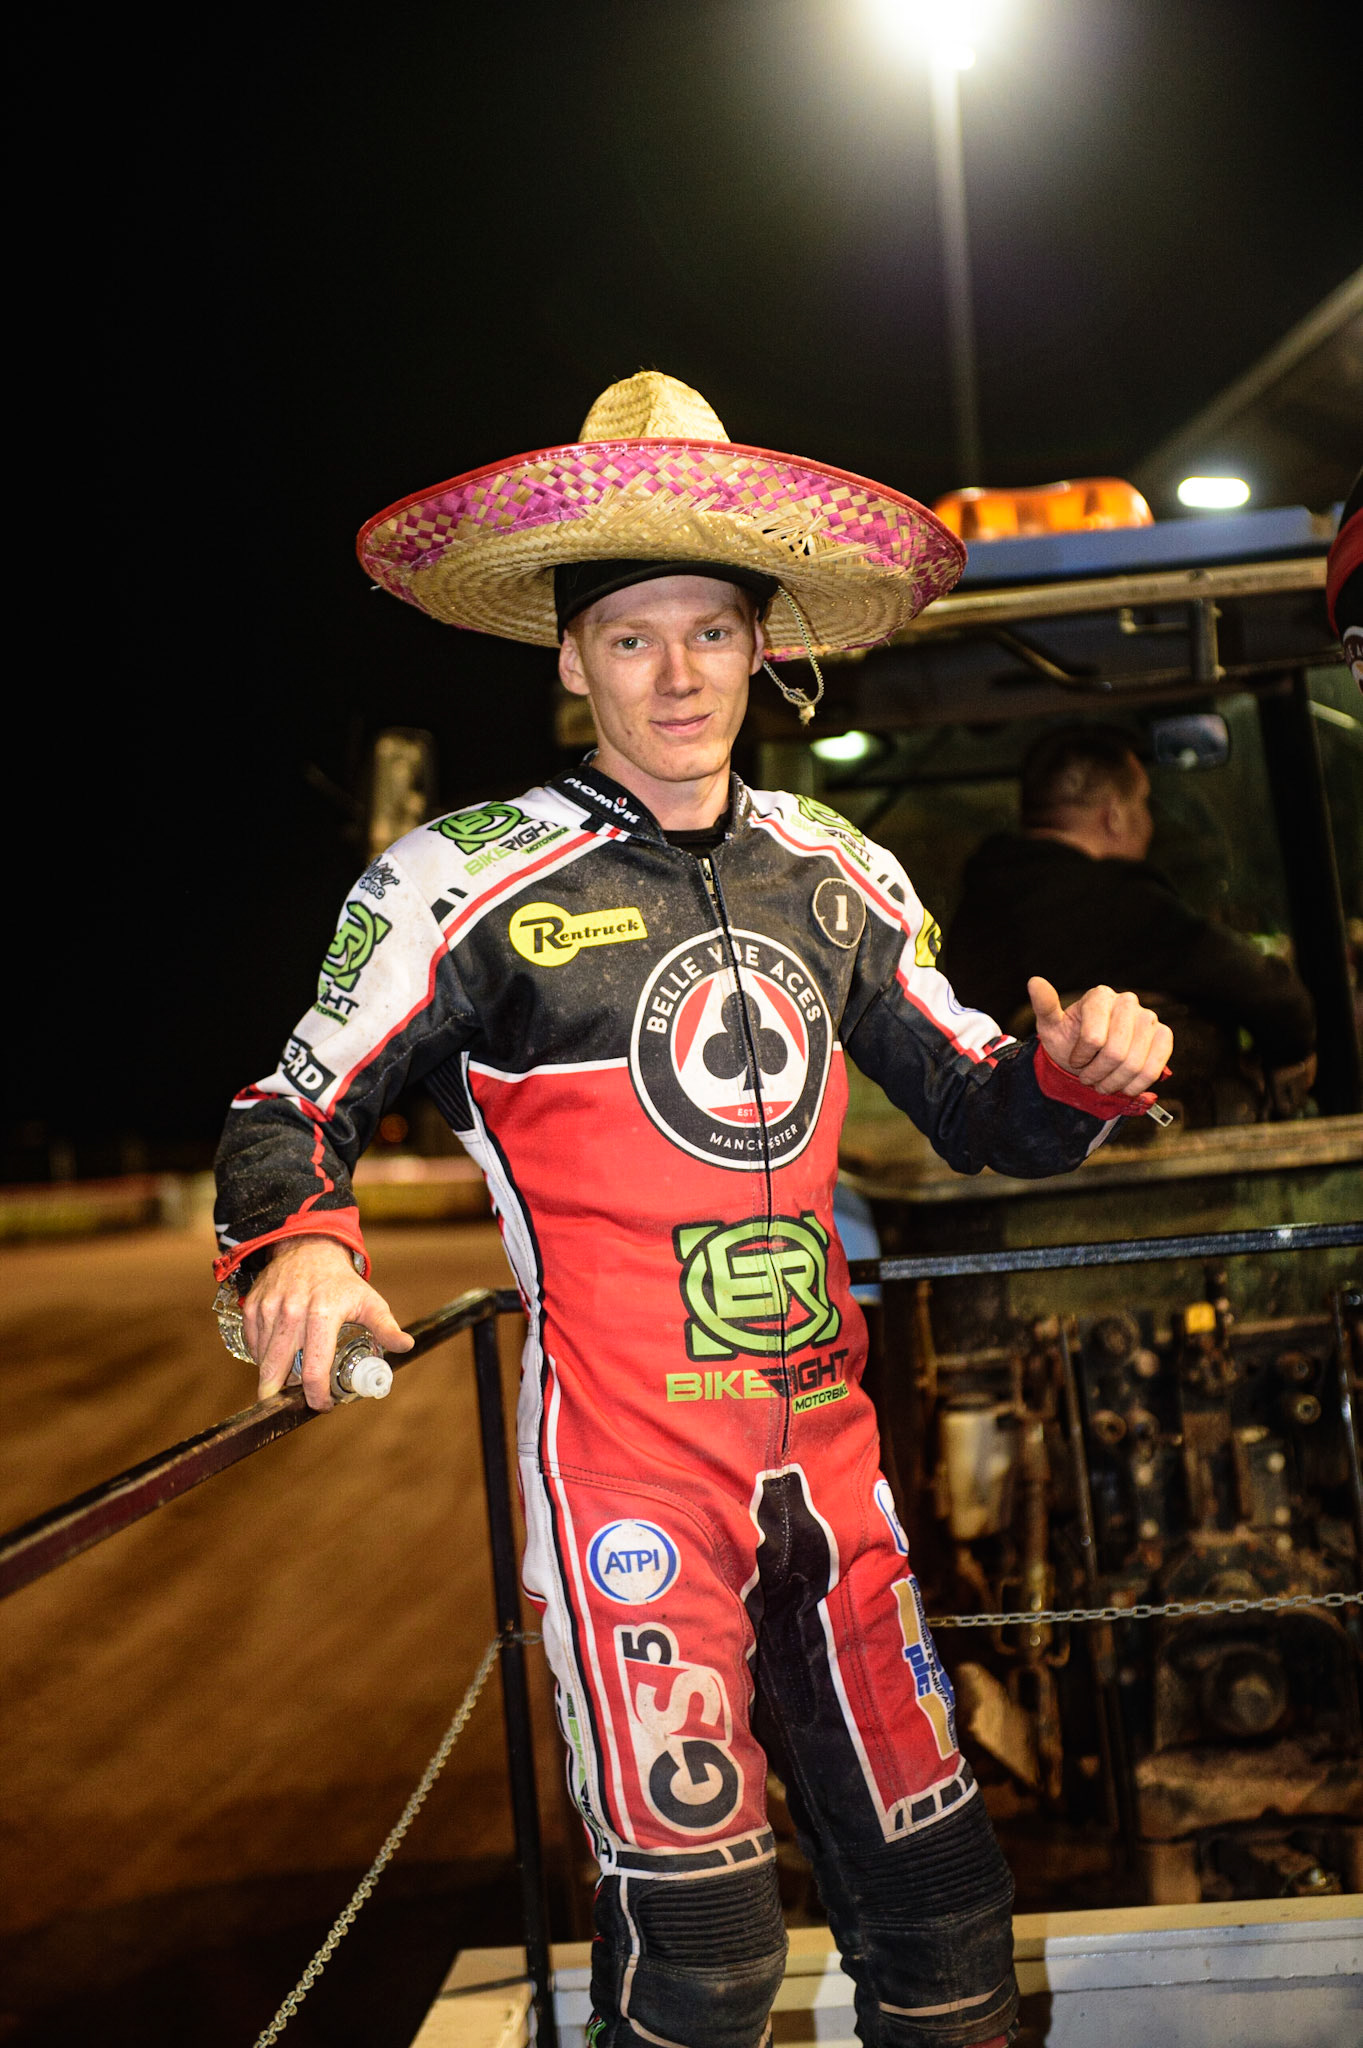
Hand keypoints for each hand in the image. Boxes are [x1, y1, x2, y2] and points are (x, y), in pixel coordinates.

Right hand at [241, 1236, 413, 1410]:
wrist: (309, 1247)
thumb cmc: (342, 1281)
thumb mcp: (370, 1301)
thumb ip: (386, 1326)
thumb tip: (405, 1346)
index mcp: (323, 1314)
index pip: (313, 1370)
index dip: (316, 1396)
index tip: (322, 1405)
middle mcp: (291, 1312)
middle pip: (276, 1372)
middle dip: (282, 1397)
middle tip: (296, 1400)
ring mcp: (268, 1309)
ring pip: (264, 1360)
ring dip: (275, 1375)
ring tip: (293, 1373)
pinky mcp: (253, 1307)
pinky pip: (253, 1345)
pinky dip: (263, 1356)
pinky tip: (279, 1355)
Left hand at [1028, 976, 1172, 1098]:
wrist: (1088, 1055)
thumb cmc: (1068, 1039)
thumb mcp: (1051, 1026)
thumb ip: (1044, 1006)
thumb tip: (1034, 982)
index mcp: (1100, 996)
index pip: (1094, 1038)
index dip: (1082, 1058)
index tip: (1074, 1060)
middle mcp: (1127, 1001)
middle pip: (1116, 1053)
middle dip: (1098, 1074)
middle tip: (1088, 1079)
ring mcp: (1148, 1017)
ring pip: (1135, 1063)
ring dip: (1115, 1082)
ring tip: (1103, 1083)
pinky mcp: (1163, 1035)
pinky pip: (1156, 1067)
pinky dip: (1138, 1084)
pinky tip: (1125, 1086)